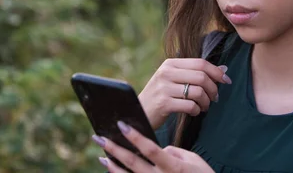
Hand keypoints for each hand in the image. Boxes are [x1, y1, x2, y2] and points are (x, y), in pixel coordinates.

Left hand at [92, 121, 213, 172]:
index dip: (135, 137)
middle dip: (114, 149)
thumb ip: (173, 152)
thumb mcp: (193, 160)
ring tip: (102, 152)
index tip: (122, 124)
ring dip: (112, 164)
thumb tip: (157, 149)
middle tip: (99, 137)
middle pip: (133, 163)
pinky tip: (110, 165)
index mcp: (173, 166)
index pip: (150, 149)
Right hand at [139, 58, 230, 128]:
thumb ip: (194, 73)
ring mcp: (164, 88)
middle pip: (202, 77)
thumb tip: (223, 70)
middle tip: (214, 98)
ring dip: (206, 102)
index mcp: (170, 64)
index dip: (217, 72)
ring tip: (203, 106)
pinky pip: (190, 106)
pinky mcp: (164, 103)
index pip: (200, 63)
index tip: (226, 81)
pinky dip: (197, 110)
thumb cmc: (160, 96)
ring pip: (198, 92)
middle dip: (214, 89)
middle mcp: (166, 73)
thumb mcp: (173, 79)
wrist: (138, 112)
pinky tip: (194, 112)